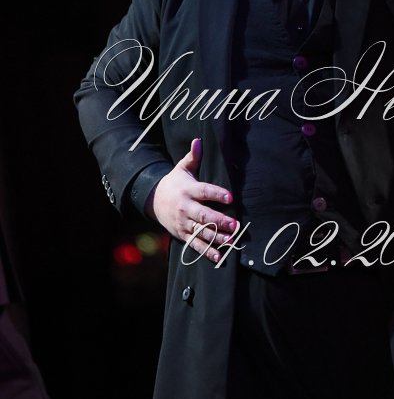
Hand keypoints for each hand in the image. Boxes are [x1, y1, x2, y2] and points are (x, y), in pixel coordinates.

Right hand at [145, 138, 236, 263]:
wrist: (153, 200)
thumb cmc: (175, 182)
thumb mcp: (182, 169)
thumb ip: (193, 157)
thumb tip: (198, 141)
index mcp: (188, 190)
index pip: (204, 191)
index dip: (217, 193)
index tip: (231, 196)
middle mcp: (186, 208)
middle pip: (204, 215)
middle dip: (219, 221)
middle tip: (235, 224)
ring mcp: (183, 223)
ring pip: (201, 231)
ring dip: (216, 238)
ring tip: (231, 241)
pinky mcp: (182, 234)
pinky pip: (195, 244)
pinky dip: (206, 252)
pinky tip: (219, 257)